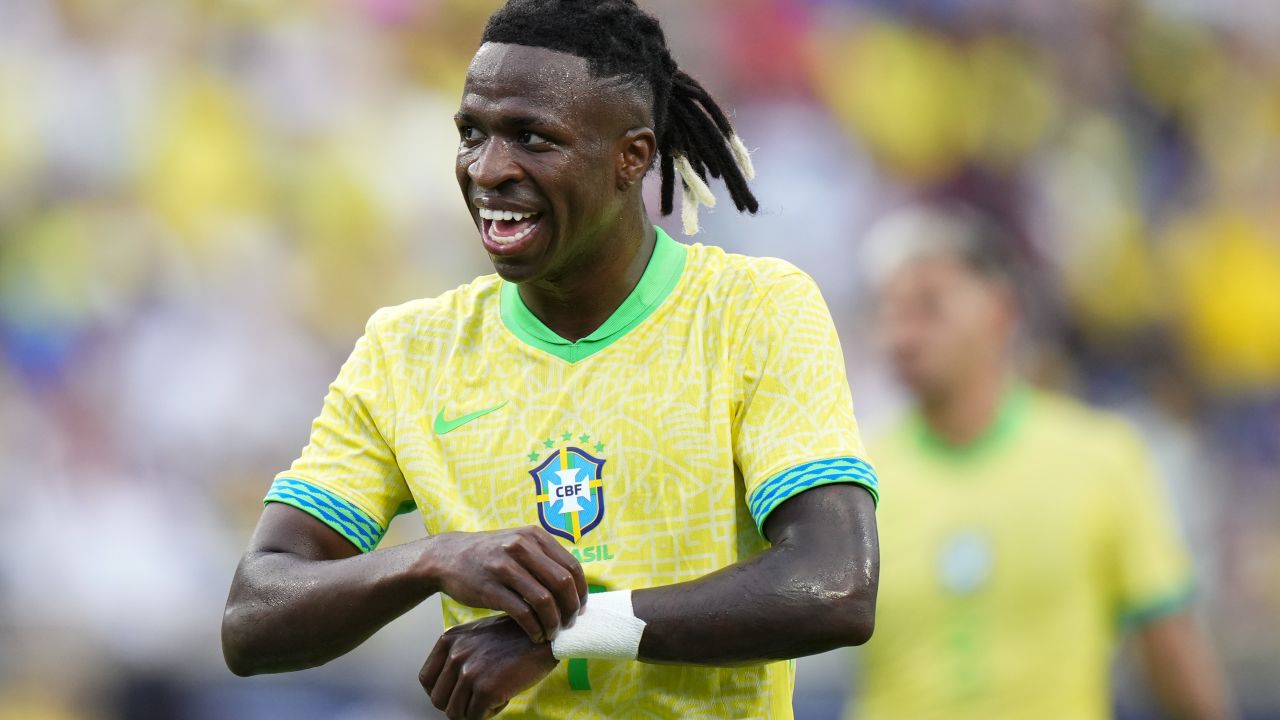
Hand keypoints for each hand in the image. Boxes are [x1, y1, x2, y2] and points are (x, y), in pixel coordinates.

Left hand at [419, 615, 558, 719]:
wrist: (548, 635)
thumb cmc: (517, 637)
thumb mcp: (479, 635)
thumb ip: (459, 654)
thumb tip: (449, 685)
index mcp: (449, 640)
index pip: (426, 679)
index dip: (441, 691)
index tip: (458, 693)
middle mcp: (455, 654)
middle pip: (438, 700)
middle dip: (458, 704)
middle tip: (480, 698)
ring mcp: (470, 671)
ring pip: (455, 713)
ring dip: (474, 710)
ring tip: (495, 696)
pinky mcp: (486, 688)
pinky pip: (476, 717)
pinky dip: (491, 713)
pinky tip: (506, 696)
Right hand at [420, 527, 586, 642]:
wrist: (446, 557)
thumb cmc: (489, 555)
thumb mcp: (518, 543)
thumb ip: (544, 558)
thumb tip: (575, 586)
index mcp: (534, 536)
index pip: (572, 567)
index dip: (581, 591)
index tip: (580, 608)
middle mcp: (522, 547)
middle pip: (563, 583)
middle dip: (571, 609)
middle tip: (569, 625)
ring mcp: (505, 567)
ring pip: (544, 600)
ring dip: (553, 622)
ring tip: (551, 633)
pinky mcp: (490, 588)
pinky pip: (522, 613)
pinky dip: (534, 628)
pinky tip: (535, 636)